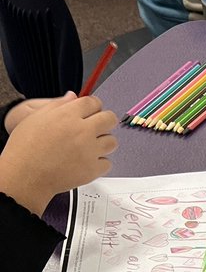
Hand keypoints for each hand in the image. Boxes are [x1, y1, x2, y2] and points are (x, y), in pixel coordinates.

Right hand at [0, 94, 117, 215]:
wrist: (26, 175)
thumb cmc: (27, 147)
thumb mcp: (37, 117)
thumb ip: (58, 105)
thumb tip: (72, 97)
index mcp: (68, 115)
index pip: (94, 102)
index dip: (94, 105)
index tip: (92, 109)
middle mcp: (82, 131)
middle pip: (109, 119)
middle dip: (105, 120)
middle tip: (98, 126)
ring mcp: (90, 151)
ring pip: (112, 141)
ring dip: (104, 142)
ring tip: (91, 145)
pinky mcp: (93, 170)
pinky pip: (107, 163)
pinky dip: (100, 162)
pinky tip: (88, 161)